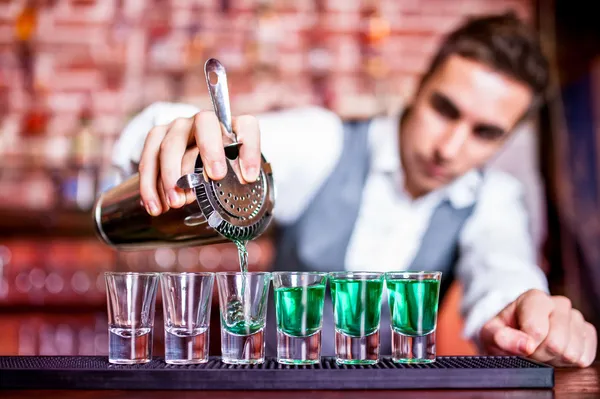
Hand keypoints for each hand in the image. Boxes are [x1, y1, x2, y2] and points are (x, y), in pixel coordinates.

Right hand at [138, 111, 260, 215]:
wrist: (197, 162)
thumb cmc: (219, 169)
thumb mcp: (232, 175)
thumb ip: (234, 179)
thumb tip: (237, 192)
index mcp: (232, 127)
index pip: (247, 126)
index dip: (250, 149)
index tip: (249, 177)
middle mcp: (204, 121)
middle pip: (205, 124)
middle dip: (209, 151)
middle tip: (212, 178)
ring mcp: (179, 126)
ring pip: (171, 144)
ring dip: (172, 176)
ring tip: (177, 203)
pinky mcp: (158, 136)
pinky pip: (149, 157)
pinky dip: (149, 185)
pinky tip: (156, 206)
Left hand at [479, 289, 596, 366]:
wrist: (517, 333)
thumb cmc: (504, 332)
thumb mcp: (491, 333)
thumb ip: (500, 336)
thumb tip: (525, 345)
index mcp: (534, 298)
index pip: (537, 330)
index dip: (526, 345)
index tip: (519, 345)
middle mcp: (559, 304)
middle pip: (556, 344)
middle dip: (540, 355)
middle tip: (529, 351)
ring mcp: (576, 317)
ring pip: (572, 353)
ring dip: (554, 360)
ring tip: (542, 351)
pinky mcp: (588, 332)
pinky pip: (585, 357)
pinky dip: (568, 362)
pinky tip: (556, 354)